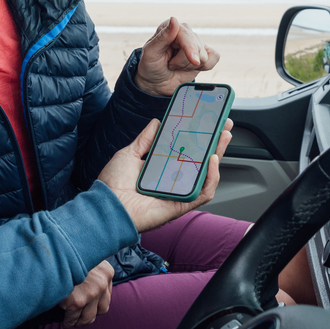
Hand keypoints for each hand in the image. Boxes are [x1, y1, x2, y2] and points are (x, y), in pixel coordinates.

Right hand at [59, 259, 113, 327]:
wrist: (55, 252)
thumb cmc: (68, 253)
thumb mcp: (87, 259)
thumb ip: (93, 273)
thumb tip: (91, 290)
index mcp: (107, 272)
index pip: (107, 297)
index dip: (96, 304)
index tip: (88, 307)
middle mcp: (102, 284)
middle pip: (102, 310)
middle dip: (90, 315)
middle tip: (80, 317)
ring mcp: (90, 293)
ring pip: (89, 318)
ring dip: (80, 321)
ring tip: (72, 321)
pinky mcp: (76, 301)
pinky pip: (72, 319)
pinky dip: (68, 322)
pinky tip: (65, 322)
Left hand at [97, 118, 231, 232]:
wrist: (105, 205)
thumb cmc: (113, 185)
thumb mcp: (129, 154)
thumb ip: (145, 140)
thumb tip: (156, 122)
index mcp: (162, 170)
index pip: (186, 152)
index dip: (199, 139)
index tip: (208, 123)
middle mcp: (173, 182)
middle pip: (201, 162)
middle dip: (216, 144)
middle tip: (224, 127)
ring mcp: (179, 194)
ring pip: (207, 177)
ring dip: (218, 157)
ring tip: (222, 139)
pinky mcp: (181, 206)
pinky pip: (203, 193)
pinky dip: (211, 178)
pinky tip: (212, 161)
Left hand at [134, 17, 219, 96]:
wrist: (156, 83)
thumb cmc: (151, 66)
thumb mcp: (151, 52)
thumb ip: (163, 36)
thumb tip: (174, 19)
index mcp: (170, 27)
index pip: (187, 35)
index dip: (190, 49)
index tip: (193, 60)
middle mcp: (184, 32)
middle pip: (197, 48)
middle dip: (184, 62)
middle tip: (170, 64)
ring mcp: (195, 43)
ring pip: (204, 56)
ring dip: (189, 66)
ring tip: (176, 66)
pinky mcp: (204, 53)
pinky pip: (214, 57)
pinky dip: (204, 67)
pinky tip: (190, 68)